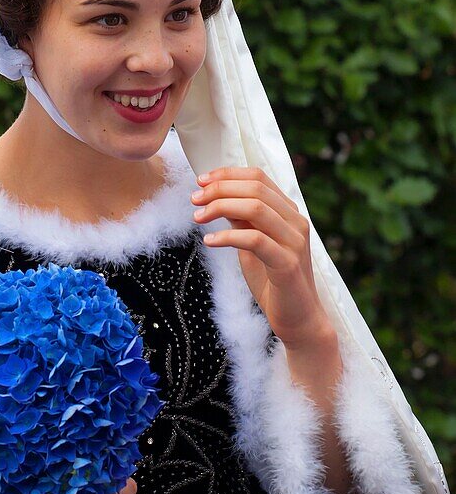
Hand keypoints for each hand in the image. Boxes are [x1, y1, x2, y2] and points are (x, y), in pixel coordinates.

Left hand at [191, 166, 334, 349]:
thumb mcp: (253, 243)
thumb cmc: (273, 281)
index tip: (201, 181)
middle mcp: (295, 221)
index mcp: (288, 211)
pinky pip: (255, 240)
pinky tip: (209, 241)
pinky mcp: (288, 263)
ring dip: (220, 207)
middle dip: (219, 189)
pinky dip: (228, 237)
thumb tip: (217, 196)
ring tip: (198, 217)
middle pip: (255, 188)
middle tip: (194, 199)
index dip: (227, 174)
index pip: (258, 176)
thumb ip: (241, 219)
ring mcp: (295, 241)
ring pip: (256, 208)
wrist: (298, 319)